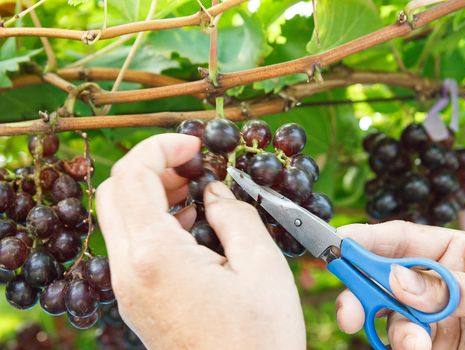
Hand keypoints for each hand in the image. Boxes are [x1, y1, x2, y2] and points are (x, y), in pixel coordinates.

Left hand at [96, 134, 304, 349]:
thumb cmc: (260, 339)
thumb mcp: (261, 267)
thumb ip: (235, 215)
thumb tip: (215, 191)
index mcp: (156, 257)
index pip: (132, 176)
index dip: (161, 147)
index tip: (195, 143)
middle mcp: (130, 272)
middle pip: (114, 193)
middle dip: (152, 167)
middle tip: (194, 165)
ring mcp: (129, 290)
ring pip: (120, 218)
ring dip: (152, 193)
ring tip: (195, 191)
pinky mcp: (138, 301)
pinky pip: (132, 246)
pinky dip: (154, 221)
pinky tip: (190, 224)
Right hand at [335, 221, 464, 348]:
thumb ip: (449, 286)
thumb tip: (397, 279)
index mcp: (454, 254)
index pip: (403, 239)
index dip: (368, 238)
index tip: (340, 242)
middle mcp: (435, 281)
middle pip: (384, 276)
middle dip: (362, 290)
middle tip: (349, 310)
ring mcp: (430, 315)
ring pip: (389, 312)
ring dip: (392, 327)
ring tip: (414, 343)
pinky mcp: (430, 345)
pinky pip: (401, 340)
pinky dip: (401, 345)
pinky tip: (417, 349)